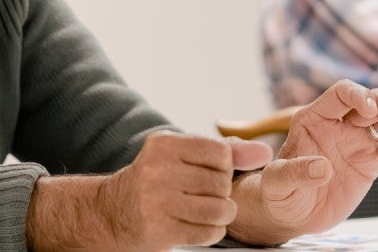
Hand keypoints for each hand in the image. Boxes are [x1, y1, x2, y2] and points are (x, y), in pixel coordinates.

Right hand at [92, 131, 271, 251]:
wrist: (113, 213)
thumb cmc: (157, 181)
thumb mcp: (184, 158)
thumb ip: (227, 153)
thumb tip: (264, 153)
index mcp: (164, 144)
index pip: (221, 153)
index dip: (224, 167)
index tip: (209, 173)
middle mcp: (157, 169)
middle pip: (222, 182)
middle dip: (223, 193)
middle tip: (207, 195)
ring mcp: (156, 201)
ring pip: (219, 209)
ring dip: (223, 215)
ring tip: (211, 212)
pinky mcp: (160, 230)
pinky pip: (208, 233)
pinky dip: (212, 232)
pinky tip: (199, 226)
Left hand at [227, 80, 377, 244]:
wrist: (293, 215)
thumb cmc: (278, 193)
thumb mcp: (277, 183)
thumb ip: (295, 173)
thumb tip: (322, 168)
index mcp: (314, 118)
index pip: (340, 94)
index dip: (357, 96)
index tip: (370, 111)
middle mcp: (339, 124)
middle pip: (371, 102)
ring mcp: (357, 142)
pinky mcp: (370, 163)